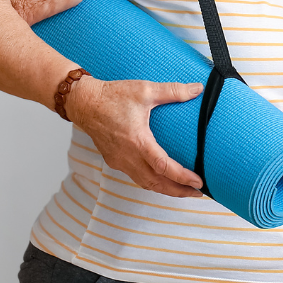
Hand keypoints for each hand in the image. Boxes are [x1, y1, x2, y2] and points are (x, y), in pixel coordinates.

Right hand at [67, 78, 206, 197]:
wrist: (84, 102)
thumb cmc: (112, 96)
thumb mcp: (146, 90)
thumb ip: (173, 91)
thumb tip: (198, 89)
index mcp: (137, 141)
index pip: (163, 167)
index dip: (182, 177)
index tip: (199, 183)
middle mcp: (127, 156)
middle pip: (155, 183)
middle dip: (178, 191)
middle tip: (198, 193)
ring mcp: (119, 160)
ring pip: (145, 183)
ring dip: (165, 189)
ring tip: (184, 190)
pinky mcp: (114, 160)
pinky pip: (135, 177)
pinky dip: (151, 182)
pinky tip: (162, 179)